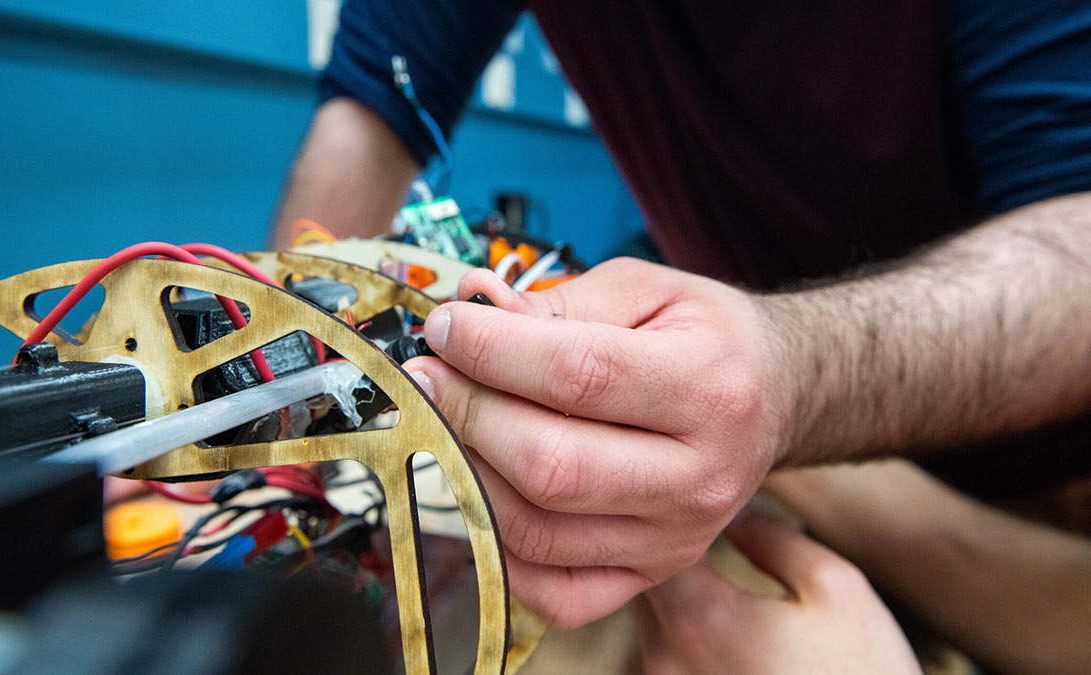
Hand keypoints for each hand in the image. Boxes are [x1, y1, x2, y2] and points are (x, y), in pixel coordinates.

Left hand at [402, 258, 797, 626]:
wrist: (773, 397)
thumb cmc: (702, 337)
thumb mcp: (647, 290)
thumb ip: (558, 301)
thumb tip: (472, 305)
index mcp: (710, 386)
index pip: (580, 375)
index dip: (493, 351)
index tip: (445, 327)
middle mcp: (701, 476)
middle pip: (552, 464)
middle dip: (468, 412)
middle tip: (429, 373)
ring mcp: (676, 539)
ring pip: (539, 531)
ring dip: (467, 472)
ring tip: (443, 422)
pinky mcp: (652, 574)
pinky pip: (553, 591)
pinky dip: (497, 547)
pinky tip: (478, 488)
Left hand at [635, 510, 921, 674]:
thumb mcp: (838, 591)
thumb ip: (775, 540)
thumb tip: (736, 517)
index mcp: (697, 617)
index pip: (650, 539)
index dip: (676, 513)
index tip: (706, 503)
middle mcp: (664, 657)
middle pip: (635, 580)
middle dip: (664, 551)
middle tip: (704, 530)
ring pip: (644, 618)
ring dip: (670, 592)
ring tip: (713, 575)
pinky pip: (661, 654)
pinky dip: (679, 631)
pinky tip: (722, 628)